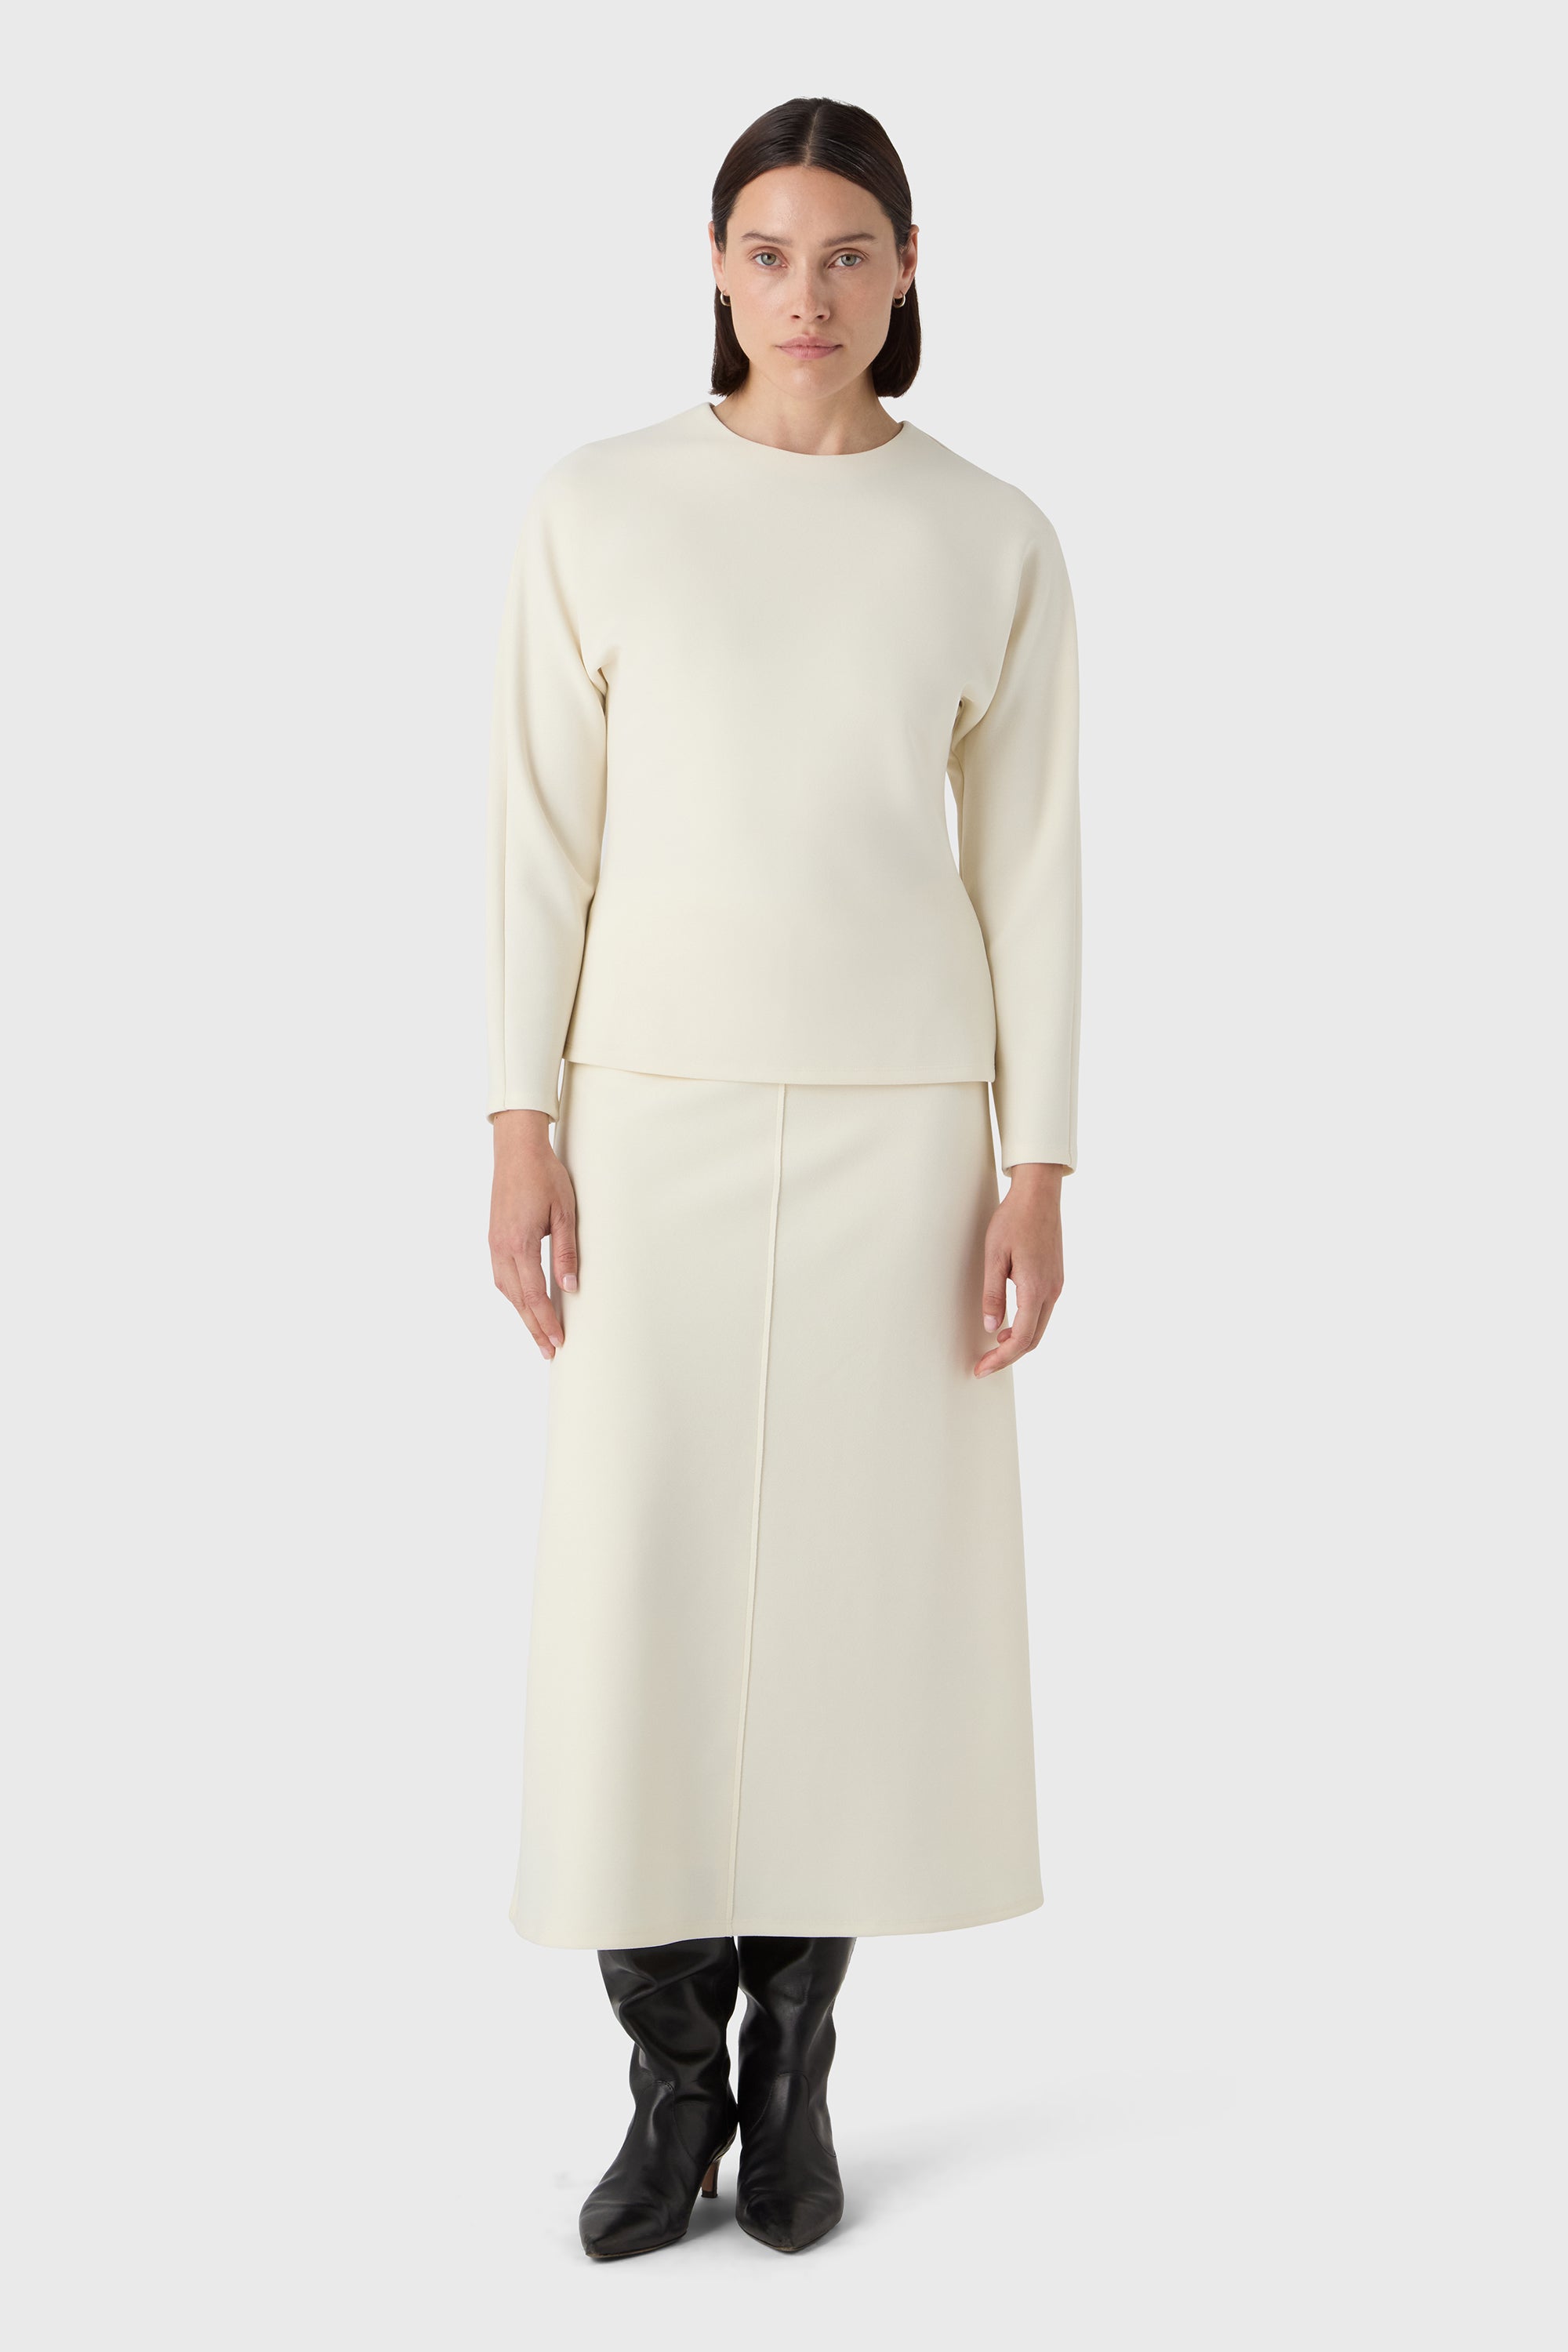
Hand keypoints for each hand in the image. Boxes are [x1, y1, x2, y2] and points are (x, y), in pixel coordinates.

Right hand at [489, 1109, 578, 1361]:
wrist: (516, 1150)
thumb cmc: (543, 1176)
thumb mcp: (564, 1214)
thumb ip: (566, 1253)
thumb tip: (571, 1287)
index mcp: (519, 1244)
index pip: (533, 1295)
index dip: (546, 1321)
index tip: (558, 1341)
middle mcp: (501, 1248)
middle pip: (517, 1299)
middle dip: (534, 1327)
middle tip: (549, 1351)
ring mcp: (494, 1243)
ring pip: (506, 1290)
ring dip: (522, 1313)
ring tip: (539, 1333)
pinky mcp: (493, 1238)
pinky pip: (501, 1275)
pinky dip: (513, 1295)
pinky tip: (524, 1302)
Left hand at [974, 1163, 1066, 1377]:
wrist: (1039, 1195)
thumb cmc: (1013, 1220)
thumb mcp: (993, 1257)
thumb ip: (993, 1295)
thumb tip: (992, 1327)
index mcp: (1035, 1288)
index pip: (1021, 1339)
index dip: (1001, 1359)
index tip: (982, 1369)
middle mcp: (1051, 1290)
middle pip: (1034, 1339)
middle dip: (1009, 1356)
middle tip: (984, 1364)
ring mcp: (1056, 1285)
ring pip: (1040, 1327)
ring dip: (1019, 1342)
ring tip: (993, 1347)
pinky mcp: (1056, 1278)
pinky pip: (1043, 1312)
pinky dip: (1027, 1326)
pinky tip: (1010, 1324)